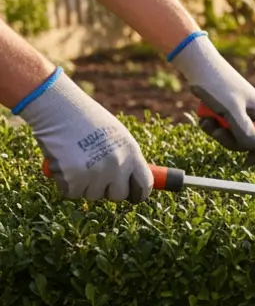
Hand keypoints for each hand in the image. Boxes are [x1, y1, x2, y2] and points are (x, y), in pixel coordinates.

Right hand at [16, 66, 152, 202]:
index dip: (137, 193)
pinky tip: (64, 163)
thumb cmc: (87, 120)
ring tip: (77, 161)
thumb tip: (131, 180)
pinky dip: (66, 183)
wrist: (59, 108)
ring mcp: (96, 173)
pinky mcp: (74, 178)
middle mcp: (117, 166)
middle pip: (118, 195)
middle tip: (95, 176)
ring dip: (83, 184)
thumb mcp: (117, 136)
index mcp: (132, 154)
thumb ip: (125, 157)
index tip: (132, 197)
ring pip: (92, 195)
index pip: (144, 185)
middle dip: (106, 190)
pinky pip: (72, 193)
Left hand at [169, 32, 254, 165]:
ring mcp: (240, 111)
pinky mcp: (227, 109)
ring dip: (218, 133)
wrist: (198, 64)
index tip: (246, 162)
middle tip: (218, 132)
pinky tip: (204, 117)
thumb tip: (252, 147)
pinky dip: (211, 126)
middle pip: (249, 141)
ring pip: (233, 135)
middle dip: (231, 141)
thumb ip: (243, 129)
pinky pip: (222, 127)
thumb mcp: (230, 108)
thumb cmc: (216, 84)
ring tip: (208, 121)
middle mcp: (254, 113)